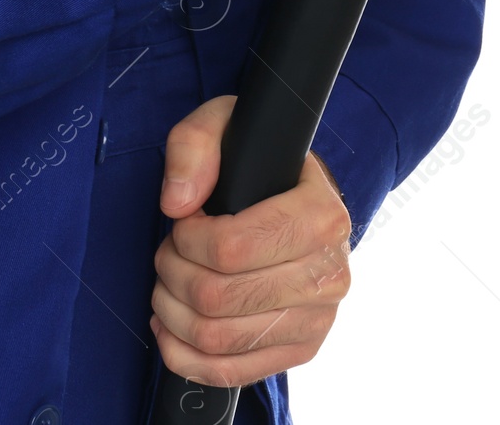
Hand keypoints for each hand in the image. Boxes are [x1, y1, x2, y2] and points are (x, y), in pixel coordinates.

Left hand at [151, 96, 351, 387]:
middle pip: (218, 297)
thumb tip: (178, 203)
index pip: (232, 248)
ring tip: (169, 283)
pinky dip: (184, 355)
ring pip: (217, 338)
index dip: (188, 239)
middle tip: (170, 252)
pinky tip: (172, 327)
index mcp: (323, 216)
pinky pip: (230, 373)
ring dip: (172, 312)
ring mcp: (319, 317)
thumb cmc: (259, 165)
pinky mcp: (302, 348)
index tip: (185, 223)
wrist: (299, 200)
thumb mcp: (225, 127)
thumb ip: (195, 147)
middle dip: (173, 273)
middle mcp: (330, 272)